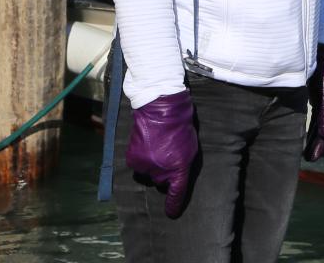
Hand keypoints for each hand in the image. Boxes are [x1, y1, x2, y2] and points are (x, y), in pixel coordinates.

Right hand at [125, 90, 199, 217]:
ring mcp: (146, 167)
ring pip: (148, 175)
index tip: (171, 214)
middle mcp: (161, 171)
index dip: (174, 205)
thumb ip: (183, 166)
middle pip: (162, 182)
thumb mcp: (190, 148)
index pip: (177, 193)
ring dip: (152, 166)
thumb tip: (175, 178)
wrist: (159, 109)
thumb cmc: (180, 127)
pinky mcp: (133, 161)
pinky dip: (142, 160)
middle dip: (164, 173)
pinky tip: (146, 146)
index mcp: (180, 168)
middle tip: (167, 155)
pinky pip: (138, 168)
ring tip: (156, 147)